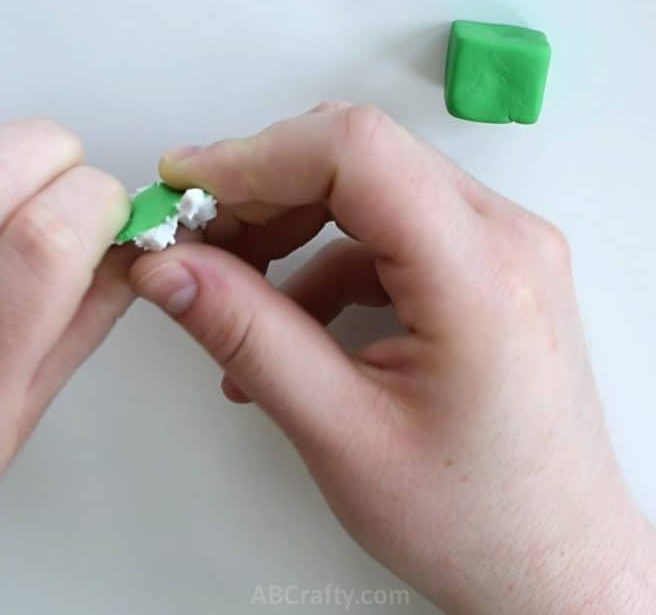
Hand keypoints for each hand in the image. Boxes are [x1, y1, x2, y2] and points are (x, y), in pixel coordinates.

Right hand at [130, 103, 655, 613]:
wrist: (549, 565)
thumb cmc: (473, 520)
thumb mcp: (339, 432)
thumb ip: (246, 336)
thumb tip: (168, 268)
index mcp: (481, 274)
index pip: (355, 151)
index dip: (252, 158)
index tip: (181, 187)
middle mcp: (505, 240)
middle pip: (358, 157)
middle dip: (259, 188)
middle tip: (190, 237)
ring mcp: (500, 251)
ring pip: (366, 188)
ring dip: (284, 224)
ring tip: (225, 284)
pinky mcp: (482, 272)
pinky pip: (384, 234)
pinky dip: (318, 263)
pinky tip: (281, 322)